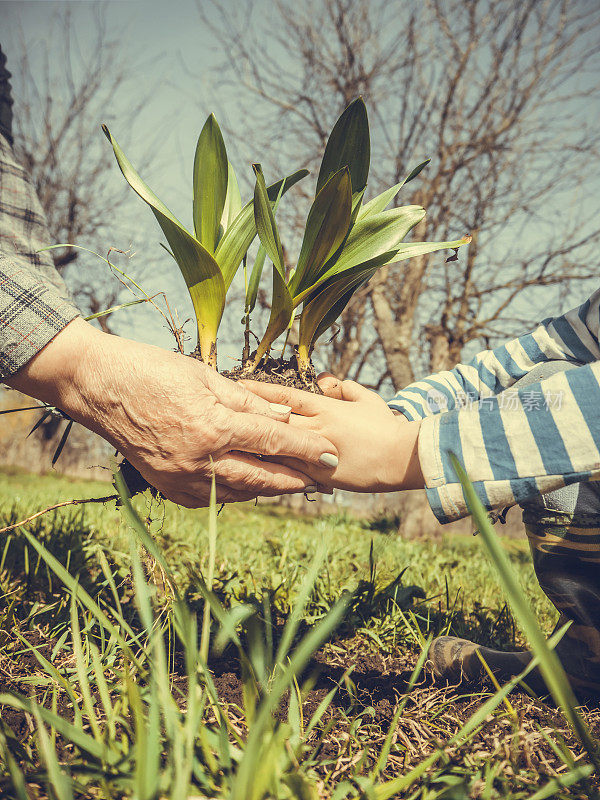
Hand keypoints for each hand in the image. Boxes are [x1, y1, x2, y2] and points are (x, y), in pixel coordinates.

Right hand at [4, 318, 338, 505]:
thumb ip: (247, 401)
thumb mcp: (204, 376)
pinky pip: (211, 497)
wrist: (98, 387)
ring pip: (239, 491)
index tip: (332, 454)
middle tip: (325, 479)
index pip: (273, 443)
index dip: (307, 449)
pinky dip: (235, 492)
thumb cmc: (151, 371)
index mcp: (213, 426)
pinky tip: (251, 486)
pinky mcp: (166, 486)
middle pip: (263, 476)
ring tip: (296, 484)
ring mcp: (180, 478)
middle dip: (299, 479)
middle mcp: (199, 460)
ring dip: (271, 488)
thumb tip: (281, 416)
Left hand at [239, 377, 423, 492]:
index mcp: (325, 408)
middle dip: (246, 414)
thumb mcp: (365, 398)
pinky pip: (290, 472)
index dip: (259, 390)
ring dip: (252, 444)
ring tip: (225, 442)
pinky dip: (271, 470)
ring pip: (277, 448)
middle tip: (219, 408)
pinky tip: (250, 471)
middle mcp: (315, 428)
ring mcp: (316, 452)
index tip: (236, 384)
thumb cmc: (385, 425)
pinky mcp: (320, 475)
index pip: (284, 397)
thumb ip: (342, 387)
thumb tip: (324, 380)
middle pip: (273, 420)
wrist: (401, 456)